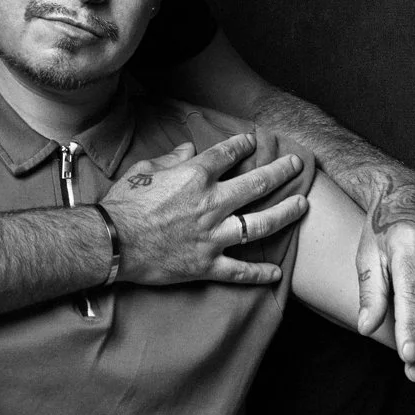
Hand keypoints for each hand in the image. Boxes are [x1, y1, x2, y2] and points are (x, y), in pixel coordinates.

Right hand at [102, 133, 308, 286]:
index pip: (228, 155)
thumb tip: (187, 149)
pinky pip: (240, 270)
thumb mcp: (143, 170)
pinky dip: (259, 273)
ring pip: (261, 224)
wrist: (112, 242)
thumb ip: (170, 158)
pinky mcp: (207, 264)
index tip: (253, 141)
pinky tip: (277, 272)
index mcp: (195, 177)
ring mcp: (213, 236)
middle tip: (297, 164)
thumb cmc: (123, 204)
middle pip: (257, 184)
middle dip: (281, 171)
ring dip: (285, 213)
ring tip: (302, 205)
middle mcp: (211, 204)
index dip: (243, 145)